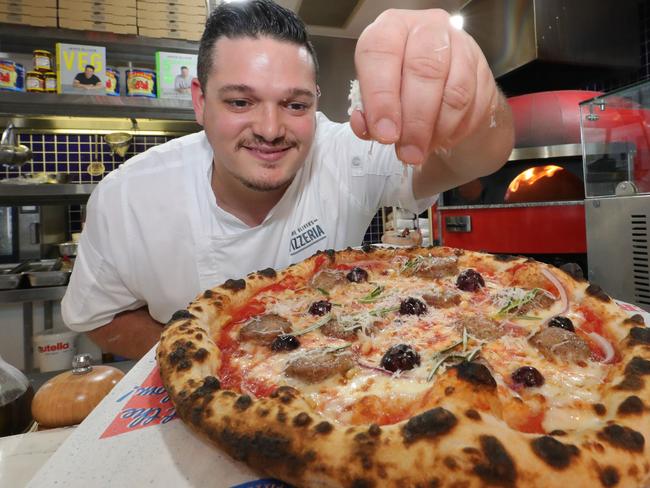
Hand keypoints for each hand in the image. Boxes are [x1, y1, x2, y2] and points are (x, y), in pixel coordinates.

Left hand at [351, 9, 499, 165]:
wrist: (440, 90)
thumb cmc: (401, 90)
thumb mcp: (377, 99)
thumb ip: (370, 114)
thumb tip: (367, 128)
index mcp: (390, 29)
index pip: (381, 52)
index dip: (380, 97)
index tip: (384, 133)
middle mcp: (426, 28)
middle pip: (424, 70)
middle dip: (414, 121)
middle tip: (407, 152)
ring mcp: (459, 44)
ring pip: (454, 91)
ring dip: (436, 130)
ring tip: (422, 151)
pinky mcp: (482, 67)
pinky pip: (473, 104)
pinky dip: (455, 129)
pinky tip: (440, 138)